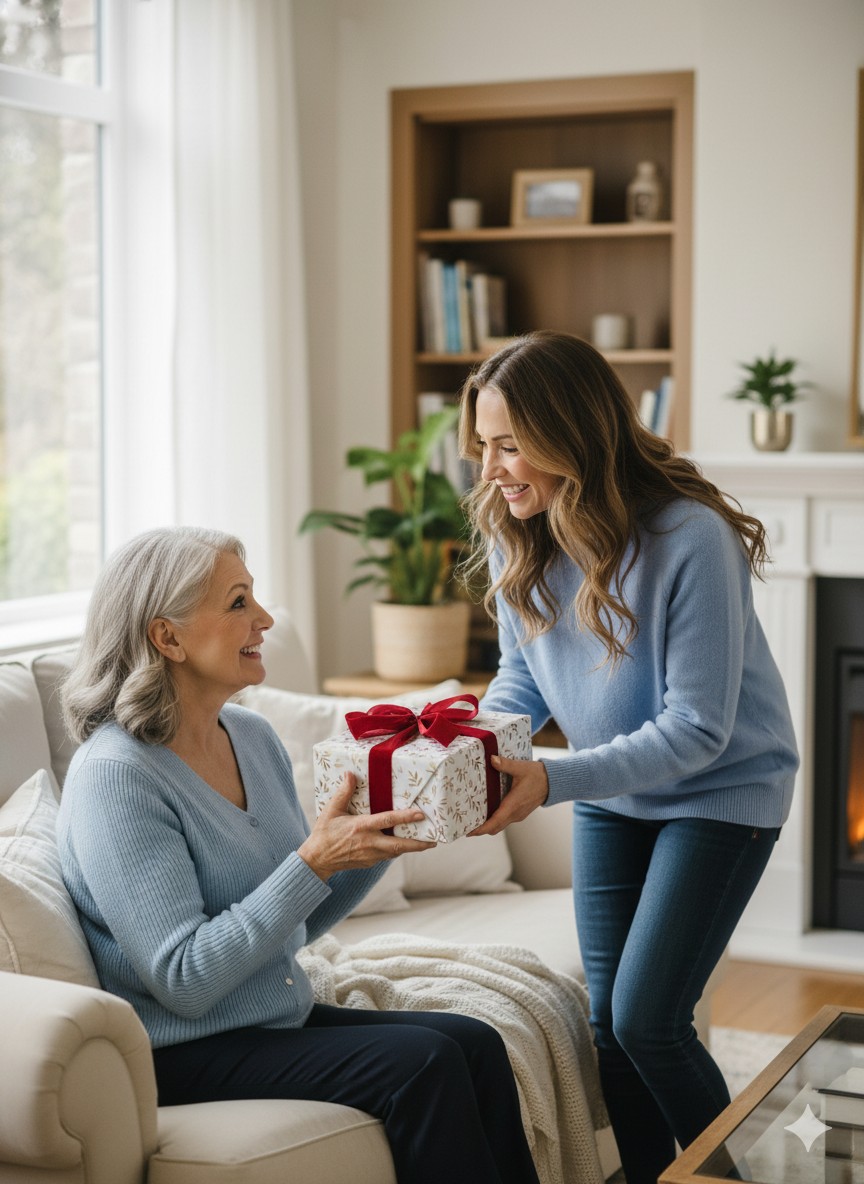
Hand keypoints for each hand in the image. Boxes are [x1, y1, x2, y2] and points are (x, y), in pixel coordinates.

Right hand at [298, 773, 435, 880]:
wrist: (317, 860)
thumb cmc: (324, 833)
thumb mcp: (331, 810)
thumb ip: (343, 792)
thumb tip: (351, 774)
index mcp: (361, 827)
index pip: (387, 821)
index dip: (405, 817)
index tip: (420, 814)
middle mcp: (369, 843)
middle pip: (399, 845)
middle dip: (418, 844)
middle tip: (434, 840)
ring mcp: (370, 855)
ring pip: (395, 852)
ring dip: (410, 848)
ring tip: (426, 842)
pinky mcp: (369, 863)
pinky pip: (387, 855)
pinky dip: (397, 850)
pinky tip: (404, 845)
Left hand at [469, 754, 548, 835]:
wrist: (553, 782)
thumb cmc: (537, 775)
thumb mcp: (520, 767)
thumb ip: (505, 764)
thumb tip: (491, 759)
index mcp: (513, 805)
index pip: (495, 822)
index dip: (481, 829)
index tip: (470, 832)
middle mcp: (515, 814)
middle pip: (495, 828)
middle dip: (480, 830)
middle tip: (465, 827)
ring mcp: (518, 815)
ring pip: (500, 826)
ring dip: (487, 826)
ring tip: (473, 821)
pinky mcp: (520, 813)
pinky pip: (504, 821)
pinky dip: (495, 822)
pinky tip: (487, 813)